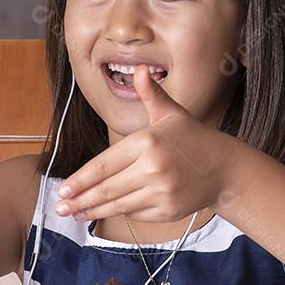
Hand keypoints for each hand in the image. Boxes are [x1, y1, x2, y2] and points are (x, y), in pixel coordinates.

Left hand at [54, 65, 228, 222]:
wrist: (225, 168)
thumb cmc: (193, 139)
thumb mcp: (170, 113)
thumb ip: (150, 94)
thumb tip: (140, 70)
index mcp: (147, 142)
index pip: (104, 165)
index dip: (81, 179)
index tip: (63, 189)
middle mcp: (153, 169)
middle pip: (107, 189)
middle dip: (80, 200)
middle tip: (60, 208)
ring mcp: (161, 192)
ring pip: (118, 205)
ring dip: (93, 210)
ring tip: (74, 213)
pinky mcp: (168, 211)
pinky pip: (136, 214)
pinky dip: (122, 212)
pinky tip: (107, 211)